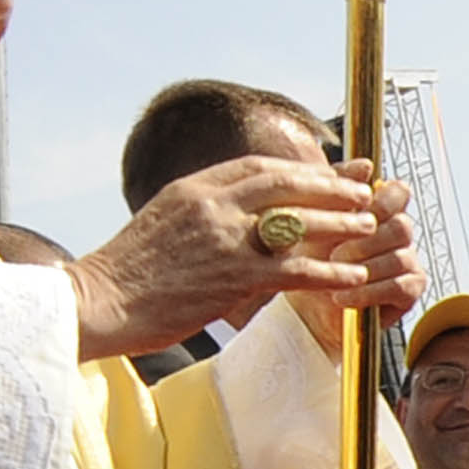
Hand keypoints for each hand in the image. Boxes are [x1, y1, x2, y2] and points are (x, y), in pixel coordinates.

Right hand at [69, 156, 384, 361]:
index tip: (328, 170)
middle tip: (363, 188)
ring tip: (369, 225)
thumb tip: (230, 213)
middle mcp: (212, 204)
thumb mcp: (161, 223)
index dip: (298, 167)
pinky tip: (353, 274)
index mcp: (193, 188)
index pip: (256, 166)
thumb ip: (199, 212)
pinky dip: (329, 270)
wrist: (99, 302)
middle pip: (285, 182)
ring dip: (339, 222)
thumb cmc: (126, 274)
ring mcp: (224, 239)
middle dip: (329, 184)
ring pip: (297, 221)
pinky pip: (295, 270)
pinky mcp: (233, 278)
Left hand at [287, 177, 425, 356]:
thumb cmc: (307, 260)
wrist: (302, 309)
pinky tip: (343, 296)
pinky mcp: (408, 293)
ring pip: (401, 256)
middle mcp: (398, 235)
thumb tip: (365, 165)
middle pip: (402, 225)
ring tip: (334, 275)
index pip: (399, 193)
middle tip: (334, 252)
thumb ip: (335, 188)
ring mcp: (407, 263)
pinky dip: (369, 292)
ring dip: (365, 266)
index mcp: (380, 212)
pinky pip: (401, 286)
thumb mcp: (311, 219)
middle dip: (367, 239)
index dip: (382, 200)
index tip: (356, 212)